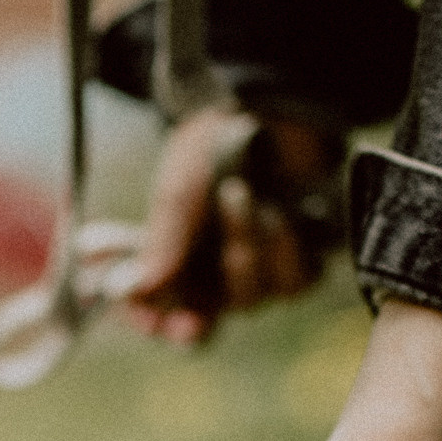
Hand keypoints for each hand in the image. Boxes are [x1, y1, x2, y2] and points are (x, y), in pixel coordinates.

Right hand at [121, 111, 340, 345]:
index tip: (153, 325)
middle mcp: (215, 276)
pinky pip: (293, 284)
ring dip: (243, 251)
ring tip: (238, 195)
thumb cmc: (212, 150)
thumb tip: (141, 287)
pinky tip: (276, 212)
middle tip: (199, 304)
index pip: (160, 313)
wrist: (269, 115)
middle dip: (202, 305)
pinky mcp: (300, 263)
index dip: (153, 324)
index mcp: (176, 262)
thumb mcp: (176, 191)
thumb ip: (162, 240)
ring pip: (250, 299)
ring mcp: (259, 273)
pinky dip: (283, 250)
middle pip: (208, 323)